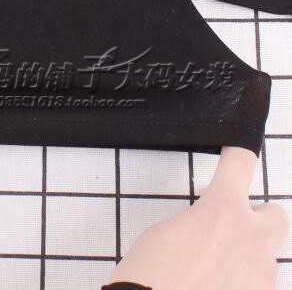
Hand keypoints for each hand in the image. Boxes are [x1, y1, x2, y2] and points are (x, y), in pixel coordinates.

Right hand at [106, 147, 288, 288]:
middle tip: (231, 225)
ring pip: (264, 257)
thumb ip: (198, 222)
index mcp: (223, 211)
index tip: (237, 150)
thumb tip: (208, 232)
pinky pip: (255, 285)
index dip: (238, 152)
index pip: (240, 165)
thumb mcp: (163, 231)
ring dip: (244, 257)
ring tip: (210, 271)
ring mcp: (261, 276)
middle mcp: (251, 240)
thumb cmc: (151, 276)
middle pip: (275, 214)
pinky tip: (213, 287)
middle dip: (257, 216)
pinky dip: (238, 285)